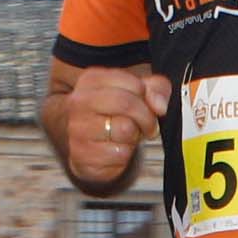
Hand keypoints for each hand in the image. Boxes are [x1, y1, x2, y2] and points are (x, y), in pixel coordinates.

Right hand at [58, 60, 173, 189]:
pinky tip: (115, 151)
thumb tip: (159, 105)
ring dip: (133, 138)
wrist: (86, 146)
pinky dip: (124, 156)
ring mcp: (77, 129)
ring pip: (125, 131)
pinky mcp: (82, 155)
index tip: (151, 108)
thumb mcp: (136, 94)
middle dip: (146, 118)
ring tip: (126, 137)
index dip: (149, 99)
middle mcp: (80, 102)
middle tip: (148, 127)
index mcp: (91, 80)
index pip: (133, 84)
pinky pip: (119, 155)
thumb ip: (155, 89)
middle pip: (126, 104)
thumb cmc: (113, 116)